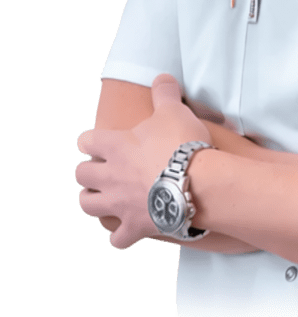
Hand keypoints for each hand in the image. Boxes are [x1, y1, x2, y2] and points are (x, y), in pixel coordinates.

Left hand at [75, 74, 211, 250]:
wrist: (198, 184)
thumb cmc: (184, 145)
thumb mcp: (174, 111)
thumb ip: (165, 93)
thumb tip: (162, 77)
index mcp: (114, 146)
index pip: (85, 140)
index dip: (90, 140)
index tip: (99, 142)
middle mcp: (110, 176)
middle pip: (81, 174)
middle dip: (88, 172)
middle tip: (103, 170)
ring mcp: (120, 203)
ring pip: (88, 205)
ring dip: (92, 201)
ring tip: (103, 199)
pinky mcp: (135, 226)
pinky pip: (117, 239)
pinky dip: (119, 237)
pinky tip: (125, 232)